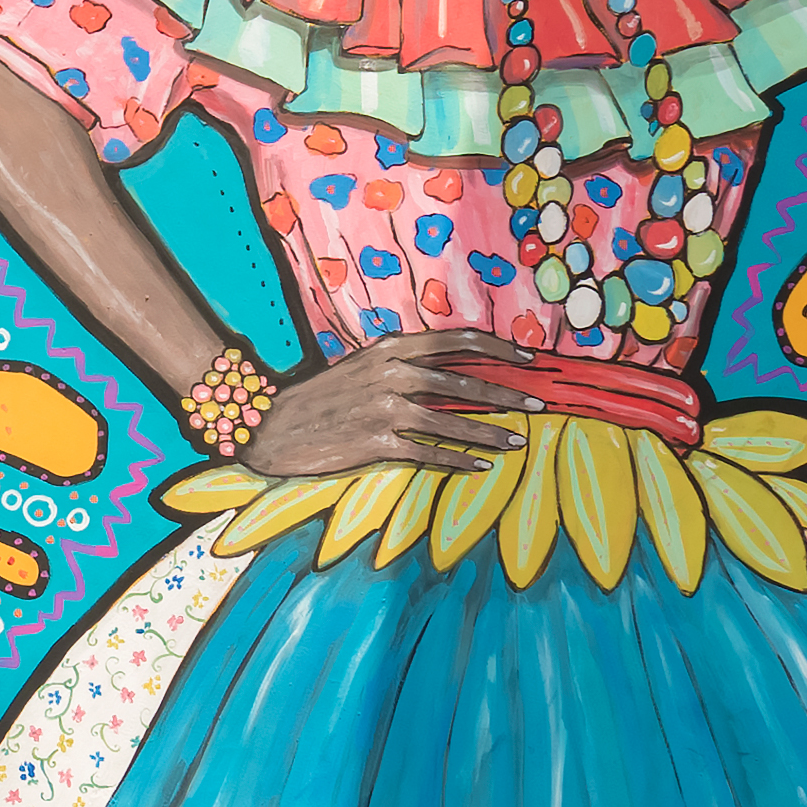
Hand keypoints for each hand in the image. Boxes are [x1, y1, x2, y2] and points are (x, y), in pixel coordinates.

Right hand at [238, 330, 546, 477]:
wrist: (269, 424)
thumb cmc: (320, 397)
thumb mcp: (362, 367)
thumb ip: (402, 365)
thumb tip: (451, 372)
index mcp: (391, 347)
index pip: (457, 340)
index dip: (498, 348)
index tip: (528, 359)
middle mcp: (392, 373)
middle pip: (464, 382)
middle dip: (507, 394)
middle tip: (537, 405)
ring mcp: (384, 408)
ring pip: (452, 421)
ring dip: (491, 433)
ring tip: (519, 443)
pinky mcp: (375, 442)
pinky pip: (429, 453)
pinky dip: (459, 460)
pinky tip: (482, 466)